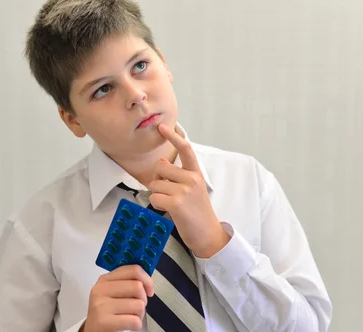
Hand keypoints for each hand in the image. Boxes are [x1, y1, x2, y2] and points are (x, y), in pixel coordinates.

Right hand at [82, 265, 153, 331]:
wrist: (92, 330)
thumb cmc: (106, 312)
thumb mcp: (111, 292)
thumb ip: (127, 282)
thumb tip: (147, 281)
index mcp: (105, 279)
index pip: (133, 270)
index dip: (147, 279)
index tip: (149, 289)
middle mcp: (101, 289)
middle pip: (137, 287)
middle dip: (143, 299)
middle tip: (137, 306)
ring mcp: (101, 305)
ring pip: (139, 305)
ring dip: (140, 314)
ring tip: (131, 316)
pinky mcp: (104, 322)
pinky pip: (134, 321)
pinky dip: (136, 325)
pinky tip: (128, 325)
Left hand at [149, 123, 230, 257]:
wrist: (208, 235)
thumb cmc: (198, 214)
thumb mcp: (192, 190)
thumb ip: (178, 176)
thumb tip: (161, 164)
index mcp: (196, 174)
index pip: (185, 149)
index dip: (172, 136)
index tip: (161, 127)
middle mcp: (192, 179)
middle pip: (160, 167)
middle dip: (157, 179)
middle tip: (167, 192)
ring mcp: (185, 190)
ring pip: (155, 184)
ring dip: (157, 195)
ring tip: (170, 204)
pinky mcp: (177, 203)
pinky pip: (154, 197)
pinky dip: (156, 205)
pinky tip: (168, 210)